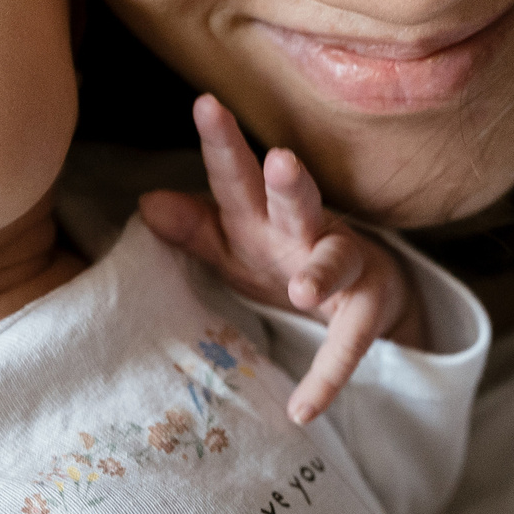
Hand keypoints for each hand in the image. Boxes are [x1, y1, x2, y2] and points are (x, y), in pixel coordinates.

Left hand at [138, 95, 418, 424]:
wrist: (365, 292)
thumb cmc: (284, 257)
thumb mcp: (235, 245)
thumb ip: (194, 227)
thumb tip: (145, 202)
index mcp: (263, 214)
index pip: (237, 176)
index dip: (223, 143)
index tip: (206, 104)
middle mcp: (307, 229)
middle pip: (297, 201)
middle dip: (289, 183)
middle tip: (281, 160)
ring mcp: (345, 265)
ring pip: (338, 262)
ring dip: (323, 273)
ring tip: (302, 293)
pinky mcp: (368, 308)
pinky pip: (349, 345)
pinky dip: (327, 378)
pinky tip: (303, 409)